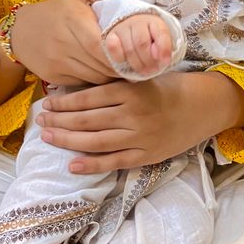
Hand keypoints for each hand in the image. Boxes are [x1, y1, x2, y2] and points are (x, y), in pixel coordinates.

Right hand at [11, 0, 136, 85]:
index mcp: (73, 20)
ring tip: (121, 69)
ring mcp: (56, 62)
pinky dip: (95, 80)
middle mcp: (63, 43)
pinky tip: (102, 73)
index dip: (119, 54)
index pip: (100, 45)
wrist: (20, 31)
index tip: (133, 54)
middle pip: (100, 64)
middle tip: (134, 65)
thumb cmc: (57, 11)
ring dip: (110, 76)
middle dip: (120, 67)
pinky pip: (82, 83)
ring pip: (93, 77)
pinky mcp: (52, 76)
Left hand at [36, 70, 243, 172]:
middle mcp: (132, 114)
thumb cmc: (169, 88)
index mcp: (130, 90)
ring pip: (95, 141)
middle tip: (41, 121)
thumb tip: (80, 90)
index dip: (64, 102)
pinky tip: (73, 165)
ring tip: (48, 138)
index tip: (48, 103)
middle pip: (87, 120)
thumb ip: (116, 83)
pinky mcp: (146, 155)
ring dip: (68, 141)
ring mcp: (139, 136)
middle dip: (59, 121)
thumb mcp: (142, 78)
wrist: (202, 107)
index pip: (88, 98)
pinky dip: (92, 165)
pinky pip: (114, 162)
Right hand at [105, 13, 172, 75]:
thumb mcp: (161, 41)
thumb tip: (161, 59)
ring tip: (143, 71)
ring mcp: (122, 28)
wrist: (131, 29)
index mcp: (154, 21)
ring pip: (129, 49)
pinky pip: (113, 49)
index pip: (161, 33)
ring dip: (137, 64)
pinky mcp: (110, 36)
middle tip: (153, 70)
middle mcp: (137, 21)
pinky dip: (120, 59)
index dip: (164, 49)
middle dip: (149, 61)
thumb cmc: (150, 38)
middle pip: (142, 44)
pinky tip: (125, 62)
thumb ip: (164, 48)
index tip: (166, 62)